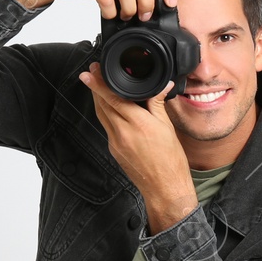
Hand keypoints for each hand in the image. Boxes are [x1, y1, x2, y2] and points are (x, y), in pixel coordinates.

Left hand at [78, 64, 197, 232]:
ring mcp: (116, 143)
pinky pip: (107, 128)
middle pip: (102, 105)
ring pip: (102, 116)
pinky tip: (111, 110)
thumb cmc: (170, 161)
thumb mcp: (167, 128)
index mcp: (137, 124)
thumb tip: (161, 85)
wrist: (165, 188)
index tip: (90, 72)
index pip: (113, 98)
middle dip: (95, 88)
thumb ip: (158, 103)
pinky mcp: (114, 150)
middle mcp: (122, 133)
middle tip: (91, 73)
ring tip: (98, 87)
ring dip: (98, 100)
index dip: (99, 83)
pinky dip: (106, 115)